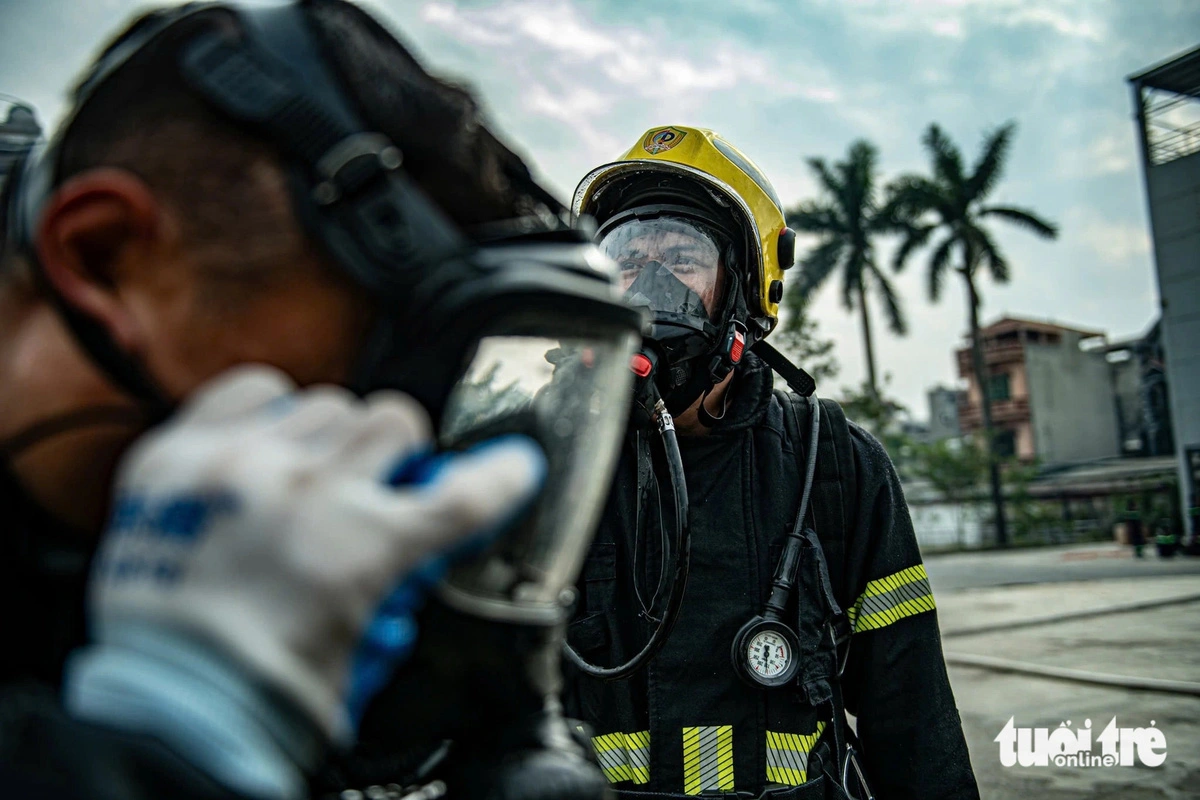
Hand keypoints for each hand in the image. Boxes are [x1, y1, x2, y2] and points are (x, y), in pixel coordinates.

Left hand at [67, 365, 543, 796]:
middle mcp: (303, 490)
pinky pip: (251, 390)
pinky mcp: (179, 453)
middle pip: (394, 421)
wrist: (162, 704)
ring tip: (312, 476)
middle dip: (400, 453)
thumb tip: (420, 540)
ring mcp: (238, 463)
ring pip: (328, 401)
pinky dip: (271, 411)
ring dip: (336, 437)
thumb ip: (402, 578)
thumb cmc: (260, 692)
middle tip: (380, 486)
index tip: (516, 465)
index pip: (464, 493)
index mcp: (358, 548)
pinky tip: (267, 447)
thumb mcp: (367, 643)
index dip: (504, 474)